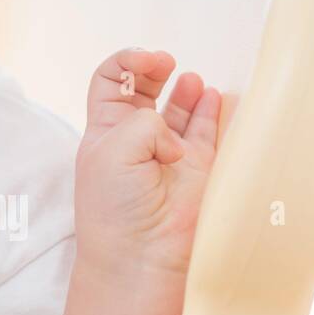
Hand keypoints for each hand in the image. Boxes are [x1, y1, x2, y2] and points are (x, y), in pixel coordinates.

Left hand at [75, 48, 222, 277]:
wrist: (142, 254)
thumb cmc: (114, 207)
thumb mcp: (113, 150)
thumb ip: (145, 124)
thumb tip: (175, 137)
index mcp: (103, 131)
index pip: (109, 82)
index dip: (124, 64)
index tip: (144, 60)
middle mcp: (133, 139)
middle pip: (143, 89)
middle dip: (153, 68)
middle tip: (165, 62)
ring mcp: (167, 152)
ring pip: (178, 108)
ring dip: (184, 89)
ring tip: (190, 81)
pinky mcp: (198, 168)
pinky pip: (206, 131)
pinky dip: (210, 110)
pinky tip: (210, 95)